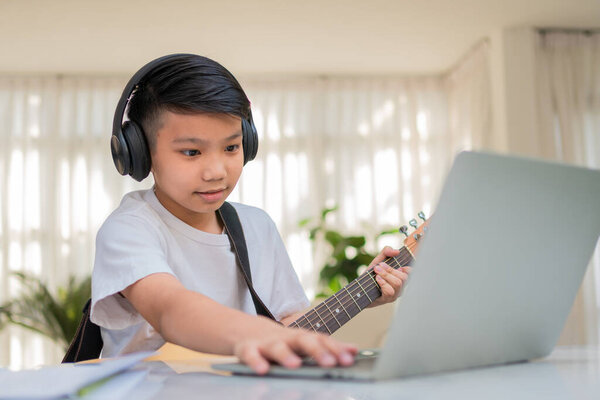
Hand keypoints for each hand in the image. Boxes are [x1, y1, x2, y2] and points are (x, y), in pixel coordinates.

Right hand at [233, 321, 357, 374]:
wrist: (247, 330)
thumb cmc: (283, 341)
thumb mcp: (304, 342)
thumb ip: (328, 347)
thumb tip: (354, 350)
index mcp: (302, 337)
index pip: (321, 340)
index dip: (335, 349)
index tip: (349, 359)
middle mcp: (286, 338)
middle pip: (302, 340)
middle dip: (317, 351)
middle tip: (330, 363)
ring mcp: (267, 343)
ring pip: (277, 347)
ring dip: (286, 355)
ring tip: (295, 366)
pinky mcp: (248, 349)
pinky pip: (251, 355)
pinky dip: (256, 361)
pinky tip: (262, 370)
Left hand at [367, 246, 410, 307]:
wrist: (359, 288)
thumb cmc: (371, 275)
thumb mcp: (378, 261)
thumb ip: (386, 253)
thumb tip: (396, 251)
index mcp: (400, 278)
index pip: (412, 274)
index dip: (409, 269)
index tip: (399, 266)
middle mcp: (400, 287)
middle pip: (403, 277)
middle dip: (390, 270)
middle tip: (379, 266)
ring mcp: (394, 295)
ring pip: (397, 283)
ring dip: (386, 275)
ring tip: (376, 270)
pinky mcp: (386, 300)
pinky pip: (389, 291)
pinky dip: (383, 283)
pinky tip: (377, 279)